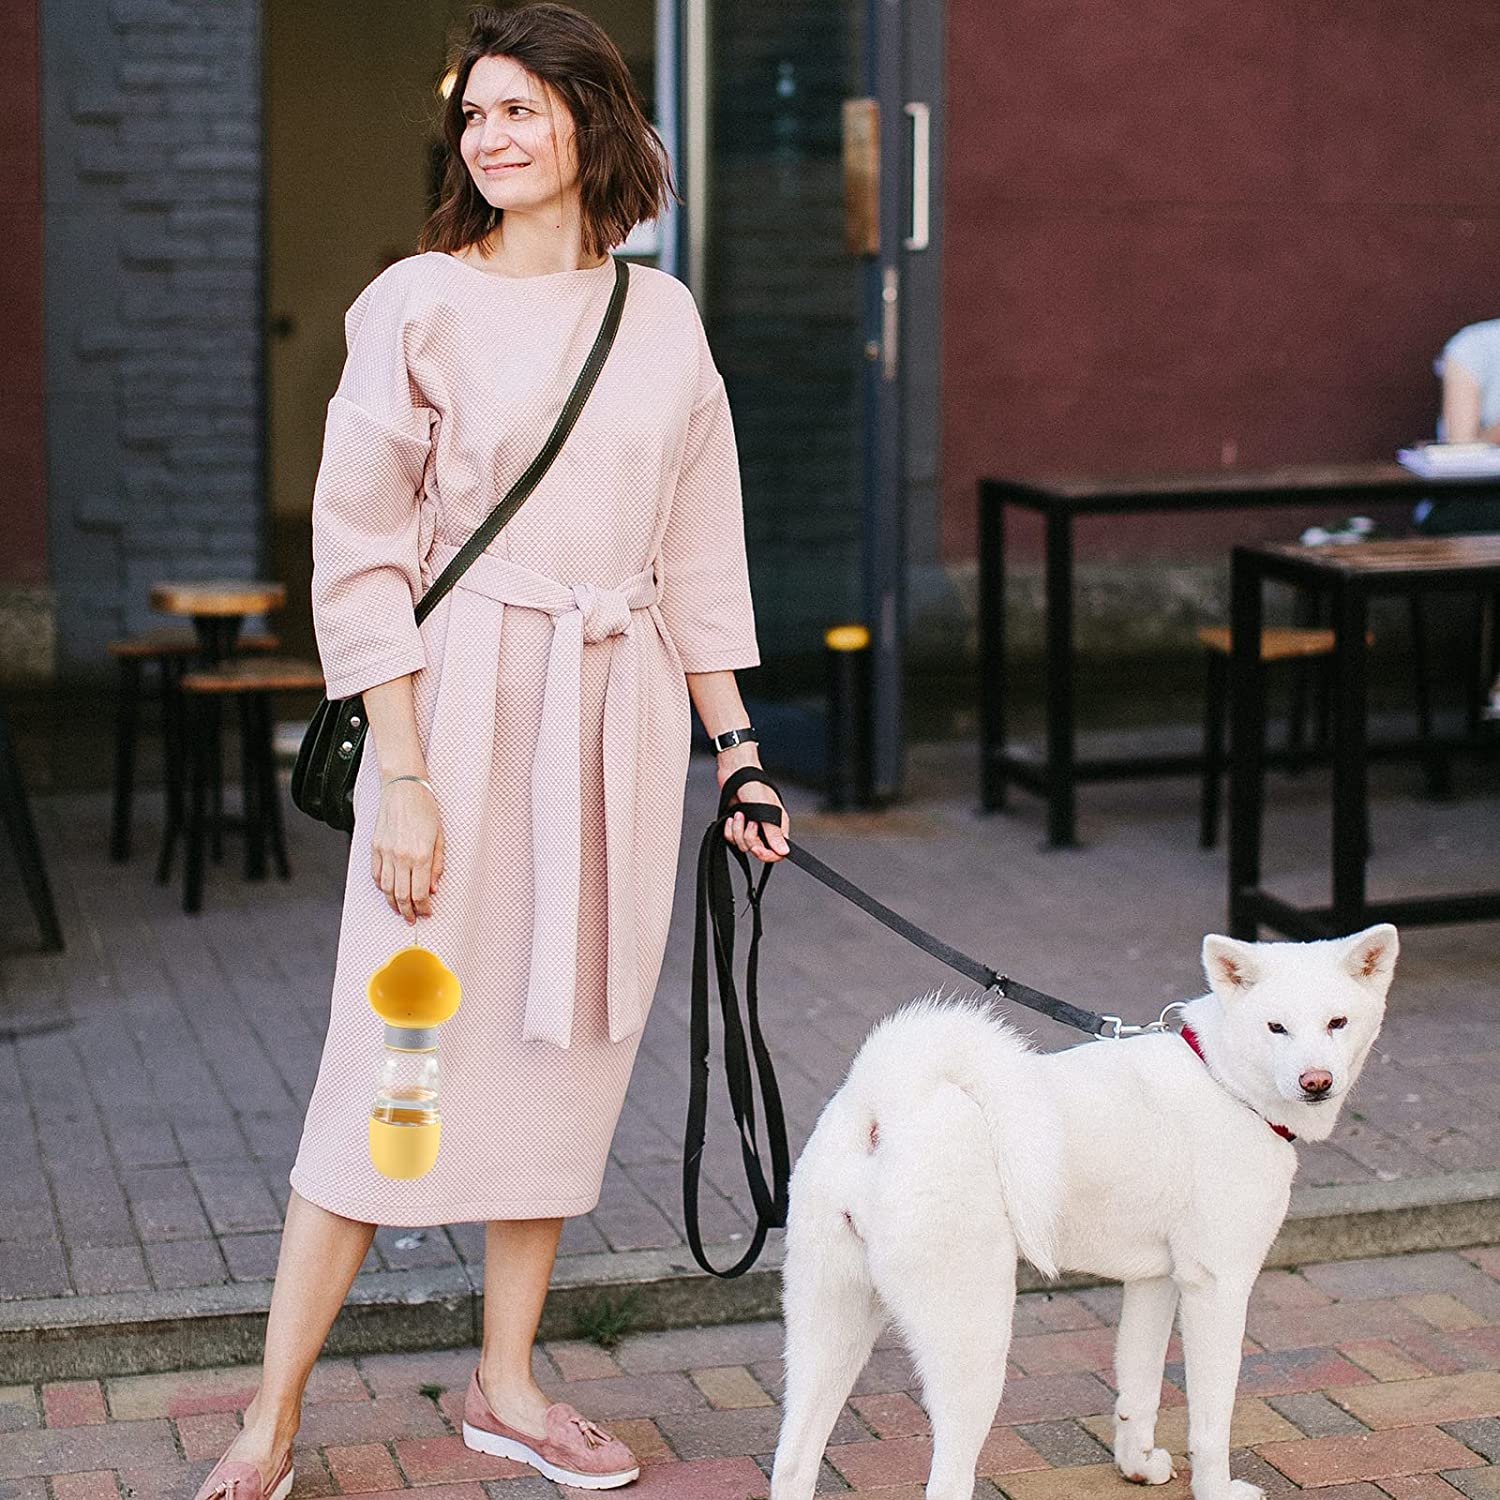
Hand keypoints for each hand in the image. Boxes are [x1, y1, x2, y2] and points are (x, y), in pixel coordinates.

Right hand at [370, 778, 443, 922]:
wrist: (403, 788)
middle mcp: (401, 857)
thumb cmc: (425, 808)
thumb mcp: (440, 836)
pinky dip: (381, 887)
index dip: (423, 908)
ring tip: (400, 910)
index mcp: (421, 855)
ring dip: (393, 903)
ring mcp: (385, 853)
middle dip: (408, 911)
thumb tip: (433, 888)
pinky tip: (388, 891)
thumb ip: (437, 865)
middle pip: (401, 895)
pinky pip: (376, 874)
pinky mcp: (375, 847)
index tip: (427, 913)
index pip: (420, 893)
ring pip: (386, 889)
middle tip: (412, 919)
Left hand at [721, 777, 790, 862]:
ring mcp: (751, 828)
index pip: (777, 852)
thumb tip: (784, 851)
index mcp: (778, 826)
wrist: (735, 773)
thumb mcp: (766, 810)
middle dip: (749, 837)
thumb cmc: (754, 785)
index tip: (756, 849)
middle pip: (757, 850)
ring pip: (742, 845)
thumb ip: (774, 833)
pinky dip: (729, 829)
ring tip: (740, 814)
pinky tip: (731, 816)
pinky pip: (731, 838)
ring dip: (737, 830)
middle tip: (749, 823)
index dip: (766, 854)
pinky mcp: (738, 826)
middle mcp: (765, 829)